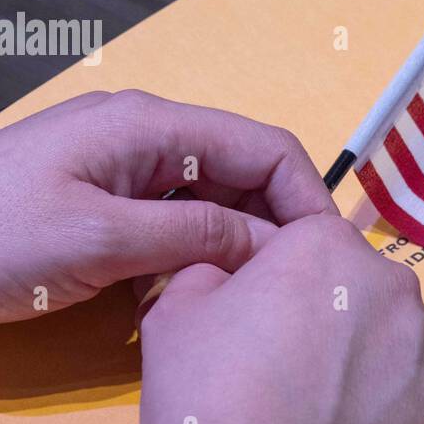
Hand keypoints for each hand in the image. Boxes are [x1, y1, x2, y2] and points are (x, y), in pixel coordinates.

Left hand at [0, 90, 333, 321]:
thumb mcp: (101, 242)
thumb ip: (194, 234)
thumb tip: (267, 243)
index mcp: (151, 125)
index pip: (263, 145)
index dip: (304, 198)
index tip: (322, 257)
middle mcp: (146, 134)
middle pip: (242, 171)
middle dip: (270, 226)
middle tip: (284, 290)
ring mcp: (123, 164)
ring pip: (210, 198)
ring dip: (229, 245)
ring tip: (234, 298)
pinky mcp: (104, 196)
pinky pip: (172, 218)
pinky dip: (190, 253)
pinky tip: (183, 294)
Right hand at [137, 212, 423, 423]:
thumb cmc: (208, 393)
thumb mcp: (176, 311)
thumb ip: (209, 272)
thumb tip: (226, 276)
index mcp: (328, 244)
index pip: (311, 243)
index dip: (283, 282)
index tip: (261, 322)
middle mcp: (393, 281)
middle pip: (362, 289)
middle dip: (334, 318)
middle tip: (292, 371)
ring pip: (398, 342)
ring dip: (369, 363)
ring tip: (324, 413)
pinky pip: (419, 397)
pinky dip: (394, 413)